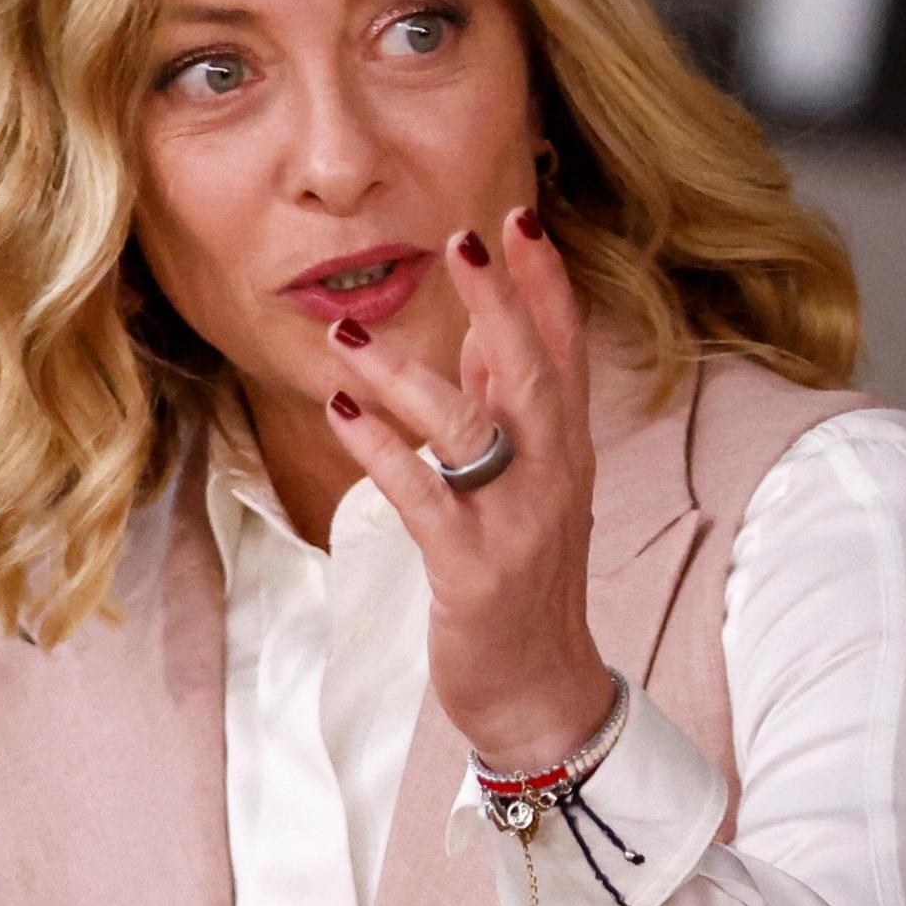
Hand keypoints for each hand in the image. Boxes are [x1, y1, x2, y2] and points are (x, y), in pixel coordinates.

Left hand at [321, 210, 615, 771]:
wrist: (539, 689)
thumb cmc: (524, 577)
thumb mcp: (527, 482)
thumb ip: (505, 407)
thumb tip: (483, 331)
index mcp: (566, 449)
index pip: (563, 348)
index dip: (545, 282)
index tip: (519, 216)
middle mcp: (553, 474)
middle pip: (529, 371)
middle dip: (498, 301)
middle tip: (461, 237)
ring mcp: (516, 520)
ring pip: (468, 427)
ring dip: (406, 374)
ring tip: (345, 333)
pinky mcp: (472, 567)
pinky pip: (423, 497)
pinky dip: (381, 452)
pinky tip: (340, 415)